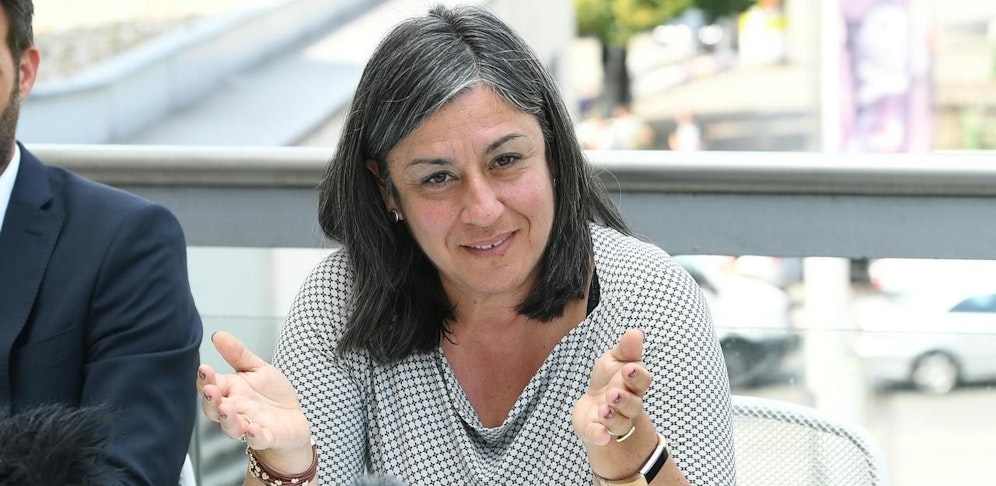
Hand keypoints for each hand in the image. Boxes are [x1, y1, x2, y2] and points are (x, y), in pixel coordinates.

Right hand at [197, 331, 311, 459]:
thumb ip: (237, 354)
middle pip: (214, 409)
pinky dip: (254, 436)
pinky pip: (257, 440)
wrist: (293, 418)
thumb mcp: (257, 368)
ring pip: (231, 427)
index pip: (211, 385)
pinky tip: (253, 430)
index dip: (206, 379)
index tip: (204, 368)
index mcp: (231, 391)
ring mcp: (248, 425)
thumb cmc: (272, 395)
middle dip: (210, 400)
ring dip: (227, 419)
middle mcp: (235, 410)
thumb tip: (218, 335)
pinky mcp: (266, 437)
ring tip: (226, 409)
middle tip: (211, 390)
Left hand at [572, 328, 652, 445]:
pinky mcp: (598, 431)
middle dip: (624, 400)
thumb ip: (626, 349)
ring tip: (604, 409)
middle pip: (632, 405)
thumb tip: (636, 332)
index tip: (629, 368)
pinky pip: (601, 436)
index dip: (637, 376)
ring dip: (613, 417)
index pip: (641, 381)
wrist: (595, 404)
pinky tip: (600, 435)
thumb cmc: (610, 378)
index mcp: (633, 384)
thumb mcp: (615, 359)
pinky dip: (600, 436)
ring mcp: (614, 420)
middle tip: (612, 393)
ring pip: (619, 423)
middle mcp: (628, 405)